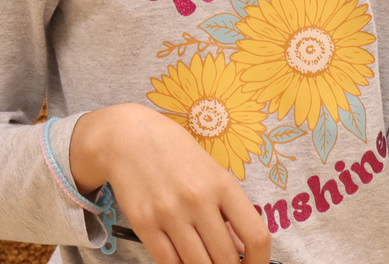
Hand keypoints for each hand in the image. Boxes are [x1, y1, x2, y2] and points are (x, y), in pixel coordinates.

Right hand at [70, 103, 270, 263]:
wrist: (130, 137)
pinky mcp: (144, 224)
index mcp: (223, 184)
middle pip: (226, 260)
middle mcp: (199, 200)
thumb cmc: (176, 153)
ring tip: (203, 260)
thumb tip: (240, 250)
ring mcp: (170, 214)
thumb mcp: (210, 172)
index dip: (259, 263)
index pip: (256, 236)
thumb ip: (227, 209)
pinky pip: (168, 263)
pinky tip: (181, 259)